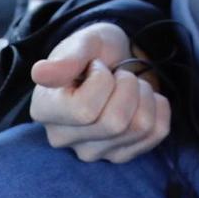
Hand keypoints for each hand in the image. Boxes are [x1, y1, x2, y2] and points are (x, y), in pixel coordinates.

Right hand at [29, 22, 170, 162]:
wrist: (117, 61)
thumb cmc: (97, 52)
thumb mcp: (86, 42)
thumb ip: (68, 58)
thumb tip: (40, 73)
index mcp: (44, 110)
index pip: (85, 110)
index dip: (101, 80)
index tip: (96, 67)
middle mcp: (63, 138)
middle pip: (116, 123)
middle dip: (128, 86)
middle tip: (117, 75)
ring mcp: (92, 151)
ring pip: (140, 127)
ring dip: (144, 95)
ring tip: (127, 85)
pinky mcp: (120, 155)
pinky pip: (157, 132)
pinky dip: (158, 108)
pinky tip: (141, 100)